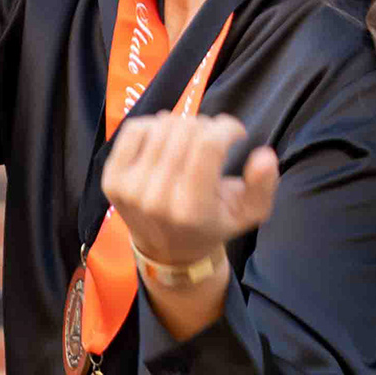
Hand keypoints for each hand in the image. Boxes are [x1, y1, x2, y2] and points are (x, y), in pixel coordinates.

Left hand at [105, 108, 278, 271]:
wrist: (167, 250)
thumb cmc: (212, 224)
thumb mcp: (247, 213)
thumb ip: (263, 186)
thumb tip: (264, 155)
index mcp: (191, 209)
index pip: (208, 144)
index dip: (226, 127)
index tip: (235, 133)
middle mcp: (156, 199)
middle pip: (185, 131)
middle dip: (206, 126)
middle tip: (212, 139)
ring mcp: (129, 189)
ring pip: (161, 126)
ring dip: (182, 125)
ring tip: (190, 141)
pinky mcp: (110, 179)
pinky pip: (134, 129)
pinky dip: (153, 126)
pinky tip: (164, 141)